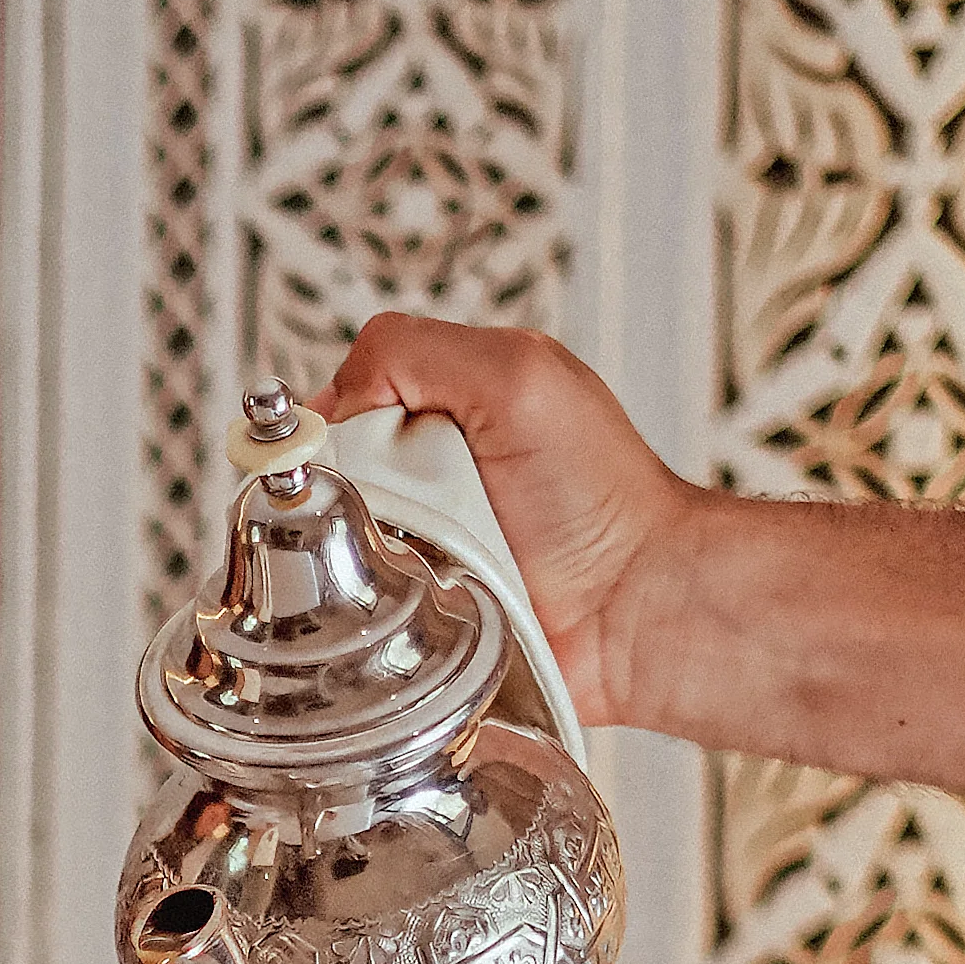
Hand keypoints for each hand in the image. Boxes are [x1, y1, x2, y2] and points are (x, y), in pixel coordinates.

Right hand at [322, 311, 699, 733]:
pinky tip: (424, 598)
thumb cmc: (599, 494)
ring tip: (434, 558)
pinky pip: (359, 611)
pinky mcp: (417, 612)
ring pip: (334, 547)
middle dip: (355, 497)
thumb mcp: (514, 374)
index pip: (338, 406)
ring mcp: (419, 546)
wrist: (636, 606)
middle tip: (422, 506)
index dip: (335, 434)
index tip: (353, 459)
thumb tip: (329, 406)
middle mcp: (425, 473)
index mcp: (444, 403)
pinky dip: (376, 607)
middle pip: (328, 479)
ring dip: (367, 556)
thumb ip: (410, 351)